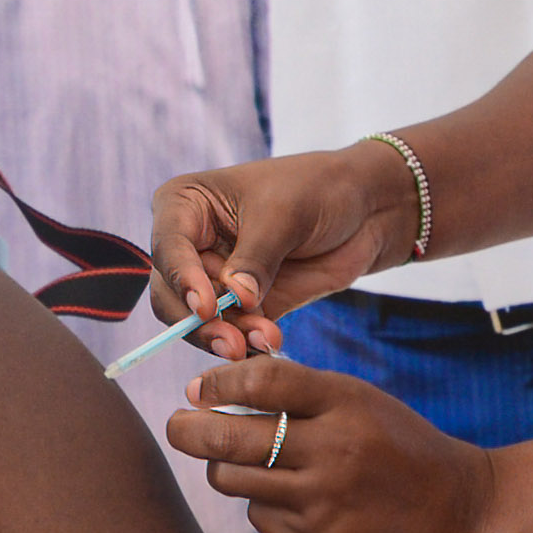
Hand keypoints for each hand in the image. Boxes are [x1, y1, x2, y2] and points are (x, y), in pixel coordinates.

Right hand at [148, 149, 414, 354]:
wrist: (364, 208)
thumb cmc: (318, 189)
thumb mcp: (285, 214)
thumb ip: (256, 257)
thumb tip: (236, 297)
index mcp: (185, 205)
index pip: (168, 248)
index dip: (182, 280)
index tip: (206, 307)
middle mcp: (190, 245)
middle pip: (171, 295)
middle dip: (199, 323)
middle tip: (231, 343)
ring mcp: (214, 278)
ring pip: (198, 323)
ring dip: (228, 337)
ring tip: (267, 339)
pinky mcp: (242, 306)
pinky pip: (231, 333)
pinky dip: (247, 343)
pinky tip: (271, 342)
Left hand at [165, 356, 508, 532]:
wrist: (464, 516)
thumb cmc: (405, 451)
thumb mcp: (364, 404)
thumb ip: (302, 395)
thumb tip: (222, 387)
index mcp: (347, 401)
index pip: (262, 382)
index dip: (217, 383)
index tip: (198, 388)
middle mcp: (334, 449)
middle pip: (230, 437)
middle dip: (189, 429)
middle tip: (178, 425)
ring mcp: (326, 501)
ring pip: (235, 481)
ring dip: (223, 469)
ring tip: (233, 461)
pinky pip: (262, 519)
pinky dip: (263, 504)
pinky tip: (287, 498)